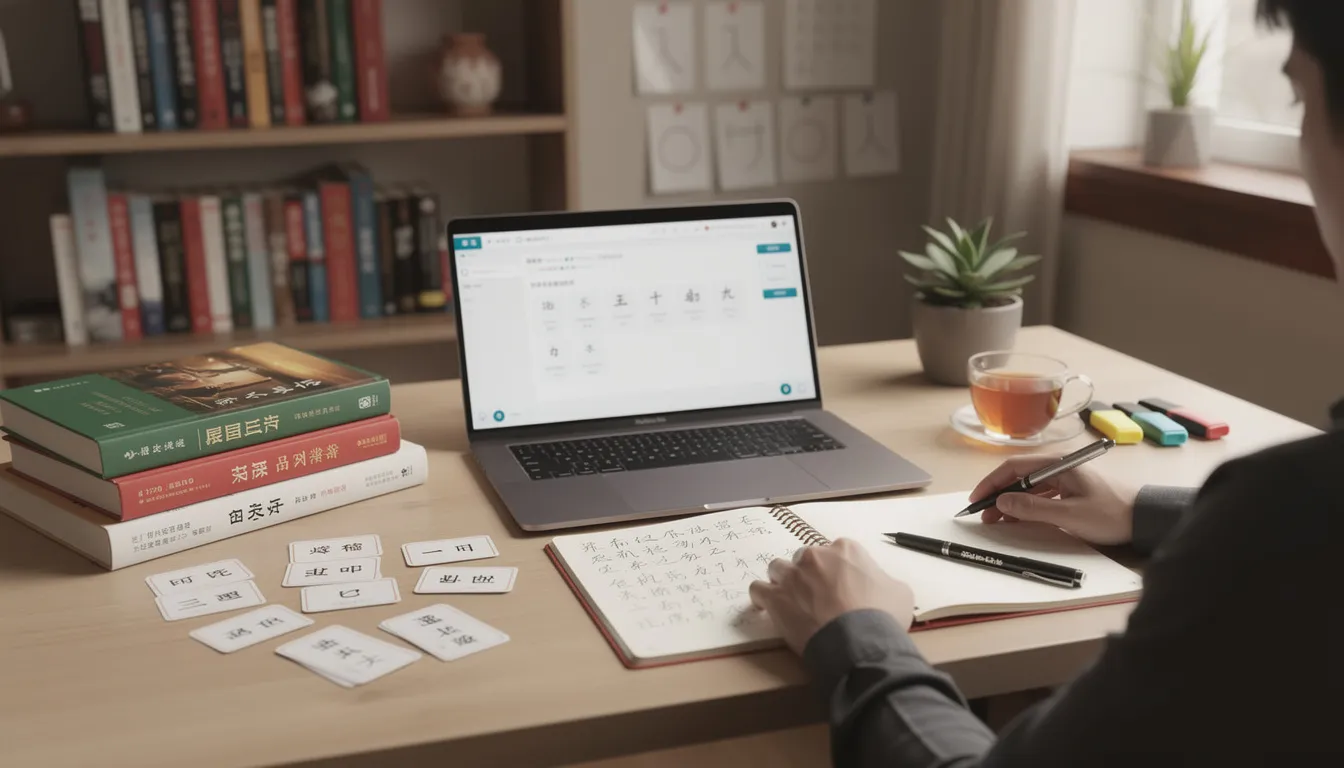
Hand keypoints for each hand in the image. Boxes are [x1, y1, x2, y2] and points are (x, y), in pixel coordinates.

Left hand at [748, 539, 914, 654]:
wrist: (858, 640)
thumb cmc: (882, 615)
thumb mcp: (900, 592)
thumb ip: (884, 581)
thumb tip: (881, 587)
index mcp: (845, 549)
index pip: (837, 552)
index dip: (838, 571)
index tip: (841, 587)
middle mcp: (815, 556)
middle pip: (805, 559)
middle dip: (809, 574)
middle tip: (818, 597)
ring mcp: (792, 575)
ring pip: (778, 569)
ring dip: (783, 582)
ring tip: (791, 601)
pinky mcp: (775, 598)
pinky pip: (758, 589)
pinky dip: (762, 597)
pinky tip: (766, 607)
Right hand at [970, 455, 1137, 545]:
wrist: (1146, 519)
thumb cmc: (1111, 514)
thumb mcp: (1069, 514)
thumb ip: (1032, 507)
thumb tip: (1002, 500)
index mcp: (1058, 464)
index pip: (1014, 467)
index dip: (991, 482)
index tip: (977, 499)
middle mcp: (1059, 466)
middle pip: (1019, 476)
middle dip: (998, 494)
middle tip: (983, 514)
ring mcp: (1066, 478)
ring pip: (1028, 487)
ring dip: (1011, 502)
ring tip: (996, 519)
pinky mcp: (1071, 491)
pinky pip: (1040, 495)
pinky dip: (1026, 506)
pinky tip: (1017, 518)